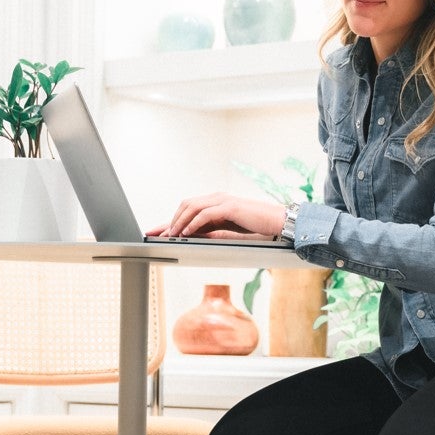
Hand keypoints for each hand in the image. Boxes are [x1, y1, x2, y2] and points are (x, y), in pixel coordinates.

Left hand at [148, 193, 286, 239]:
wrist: (278, 222)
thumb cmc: (257, 226)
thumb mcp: (229, 229)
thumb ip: (212, 229)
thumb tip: (193, 236)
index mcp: (217, 203)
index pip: (189, 209)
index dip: (171, 220)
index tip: (156, 231)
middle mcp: (217, 198)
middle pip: (186, 205)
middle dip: (171, 220)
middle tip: (159, 234)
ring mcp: (223, 200)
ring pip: (192, 207)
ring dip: (179, 221)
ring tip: (171, 234)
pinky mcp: (230, 207)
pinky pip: (206, 213)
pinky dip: (194, 223)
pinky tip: (187, 232)